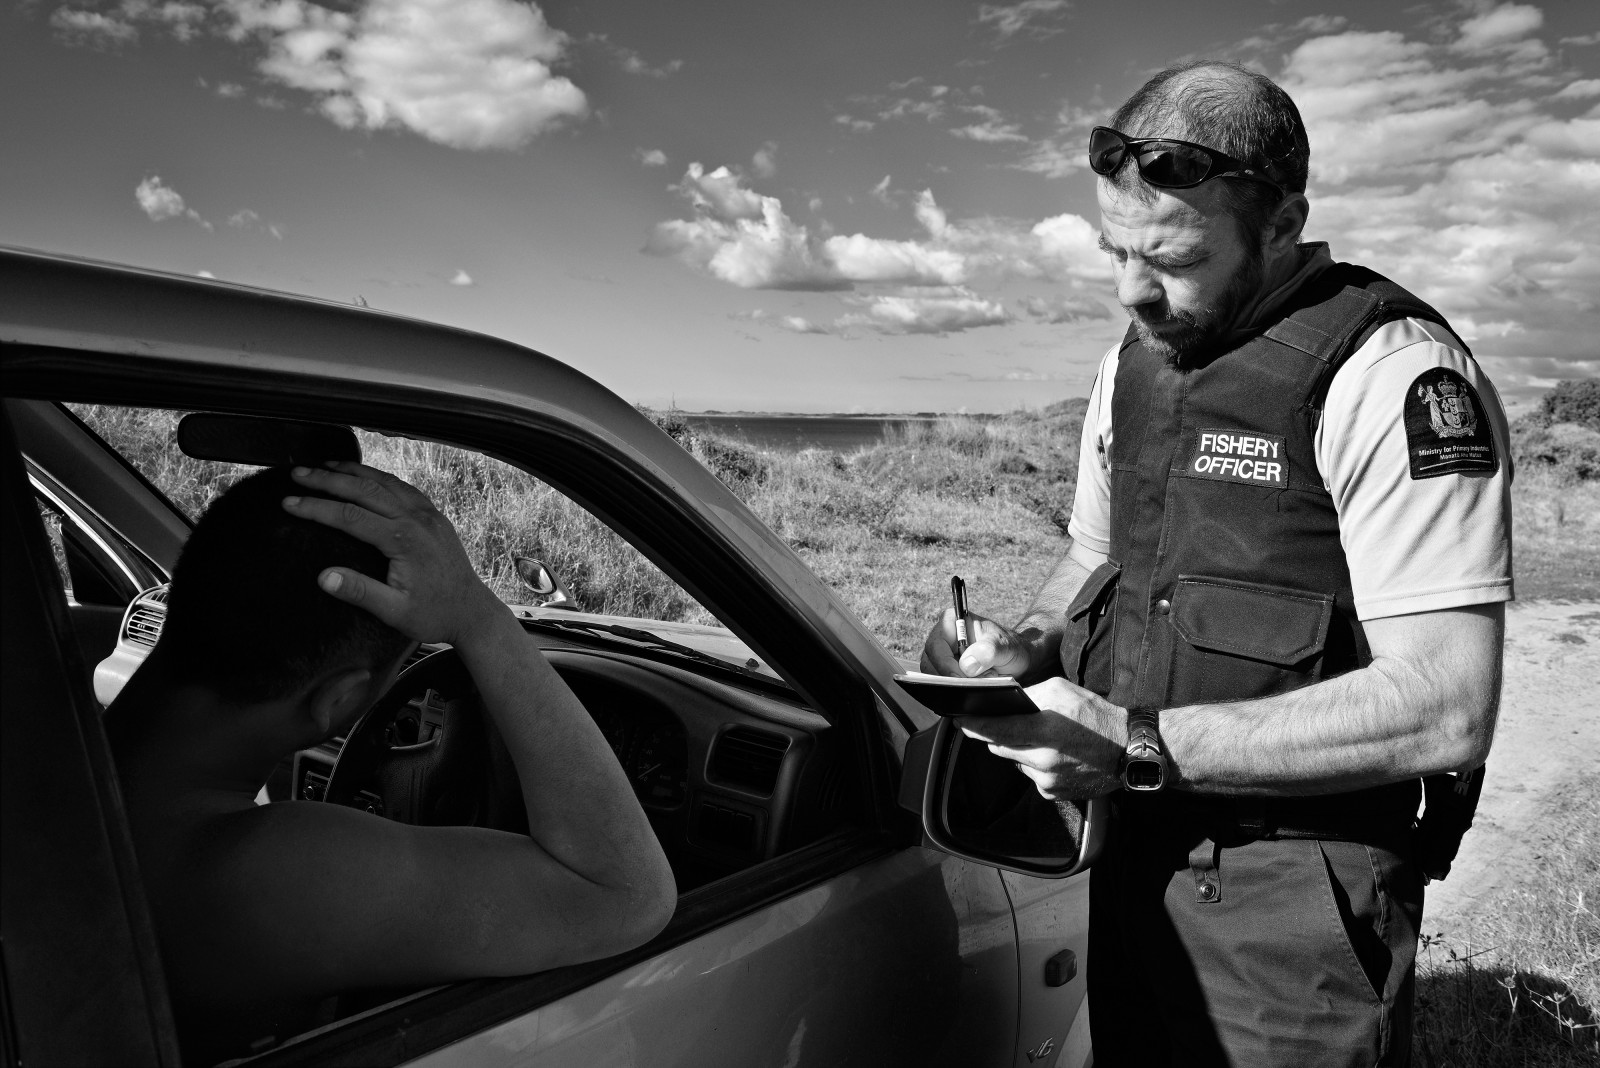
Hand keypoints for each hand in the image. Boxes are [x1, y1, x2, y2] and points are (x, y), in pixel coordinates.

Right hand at [283, 462, 504, 645]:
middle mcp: (417, 519)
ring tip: (325, 464)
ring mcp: (428, 515)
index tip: (288, 502)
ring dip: (353, 471)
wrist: (472, 612)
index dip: (315, 507)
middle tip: (297, 473)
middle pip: (364, 489)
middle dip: (328, 479)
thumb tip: (323, 577)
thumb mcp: (393, 612)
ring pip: (385, 482)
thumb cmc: (434, 614)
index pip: (349, 516)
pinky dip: (379, 476)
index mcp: (403, 540)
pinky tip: (365, 475)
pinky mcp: (435, 517)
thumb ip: (360, 592)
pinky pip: (403, 488)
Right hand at [920, 607, 1035, 678]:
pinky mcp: (946, 672)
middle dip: (952, 677)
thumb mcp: (1005, 647)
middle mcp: (943, 638)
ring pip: (934, 676)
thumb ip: (988, 651)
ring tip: (982, 680)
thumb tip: (966, 665)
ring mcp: (943, 656)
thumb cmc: (1012, 648)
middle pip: (931, 663)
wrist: (1019, 660)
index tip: (961, 677)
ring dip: (955, 684)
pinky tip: (975, 686)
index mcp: (952, 621)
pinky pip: (942, 684)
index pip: (936, 645)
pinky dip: (957, 689)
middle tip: (978, 681)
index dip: (945, 664)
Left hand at [956, 677, 1127, 798]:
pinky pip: (1031, 776)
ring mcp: (1048, 781)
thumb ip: (1028, 696)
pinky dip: (1034, 764)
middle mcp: (1043, 759)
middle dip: (998, 735)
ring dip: (1019, 749)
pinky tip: (1055, 755)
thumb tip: (1002, 701)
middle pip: (999, 747)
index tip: (959, 719)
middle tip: (1005, 722)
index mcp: (1045, 730)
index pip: (995, 730)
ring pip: (1014, 761)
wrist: (1129, 750)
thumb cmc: (1096, 716)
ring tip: (1043, 738)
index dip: (972, 725)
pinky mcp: (1053, 794)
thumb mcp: (1061, 690)